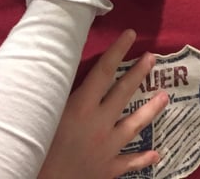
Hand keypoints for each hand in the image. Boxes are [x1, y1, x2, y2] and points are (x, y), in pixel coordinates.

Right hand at [38, 29, 166, 178]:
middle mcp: (99, 124)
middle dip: (138, 73)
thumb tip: (57, 70)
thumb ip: (54, 94)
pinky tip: (156, 153)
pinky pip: (129, 162)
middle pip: (122, 93)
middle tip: (152, 57)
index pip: (103, 71)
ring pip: (134, 125)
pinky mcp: (108, 169)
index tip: (130, 35)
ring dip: (151, 110)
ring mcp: (107, 147)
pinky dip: (143, 158)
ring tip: (165, 96)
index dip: (117, 51)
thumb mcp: (41, 114)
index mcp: (81, 107)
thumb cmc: (34, 148)